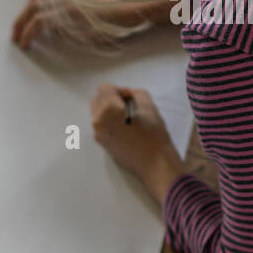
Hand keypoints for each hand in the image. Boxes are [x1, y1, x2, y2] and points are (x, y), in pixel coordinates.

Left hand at [12, 0, 170, 49]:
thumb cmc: (118, 14)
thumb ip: (73, 19)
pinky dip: (31, 31)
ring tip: (19, 40)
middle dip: (20, 20)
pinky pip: (42, 21)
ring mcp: (67, 1)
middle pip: (33, 1)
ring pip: (34, 10)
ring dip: (22, 25)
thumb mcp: (91, 15)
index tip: (21, 26)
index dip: (27, 11)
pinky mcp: (70, 12)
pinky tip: (28, 42)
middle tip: (15, 37)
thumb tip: (55, 31)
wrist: (134, 8)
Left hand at [91, 85, 184, 204]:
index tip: (132, 99)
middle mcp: (98, 121)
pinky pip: (102, 125)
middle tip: (130, 107)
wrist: (155, 165)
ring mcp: (98, 134)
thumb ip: (135, 93)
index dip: (120, 90)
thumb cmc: (154, 135)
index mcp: (107, 110)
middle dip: (112, 99)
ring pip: (98, 112)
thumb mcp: (149, 105)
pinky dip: (110, 122)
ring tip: (129, 118)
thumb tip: (126, 95)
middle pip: (98, 99)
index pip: (105, 88)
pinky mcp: (102, 144)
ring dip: (111, 110)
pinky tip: (127, 129)